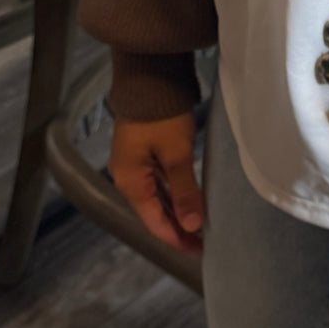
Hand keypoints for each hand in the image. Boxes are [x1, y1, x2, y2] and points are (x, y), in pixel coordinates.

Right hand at [108, 112, 203, 254]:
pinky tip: (187, 202)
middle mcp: (127, 176)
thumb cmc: (161, 113)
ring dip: (176, 212)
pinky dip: (173, 195)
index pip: (154, 221)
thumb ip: (184, 190)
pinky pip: (158, 183)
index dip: (176, 238)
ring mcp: (134, 165)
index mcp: (130, 181)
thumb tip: (192, 225)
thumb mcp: (177, 153)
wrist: (150, 77)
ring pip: (156, 198)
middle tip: (202, 244)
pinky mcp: (143, 153)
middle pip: (153, 212)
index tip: (197, 250)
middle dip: (177, 229)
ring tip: (198, 227)